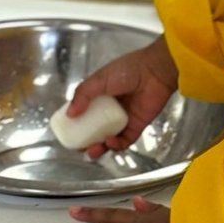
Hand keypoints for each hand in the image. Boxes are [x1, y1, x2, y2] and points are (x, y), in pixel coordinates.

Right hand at [66, 37, 178, 158]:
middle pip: (95, 129)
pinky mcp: (136, 127)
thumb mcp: (99, 79)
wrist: (155, 72)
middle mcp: (110, 109)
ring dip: (99, 147)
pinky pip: (124, 140)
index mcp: (100, 95)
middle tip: (79, 148)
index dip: (76, 123)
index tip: (68, 132)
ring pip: (108, 138)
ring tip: (92, 151)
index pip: (84, 112)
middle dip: (86, 141)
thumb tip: (69, 114)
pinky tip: (110, 142)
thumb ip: (83, 94)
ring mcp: (123, 119)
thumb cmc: (126, 71)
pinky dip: (116, 144)